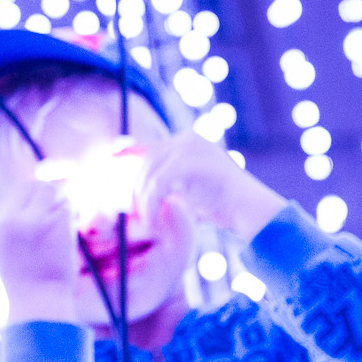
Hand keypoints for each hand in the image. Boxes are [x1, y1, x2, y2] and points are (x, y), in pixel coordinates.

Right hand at [0, 157, 80, 325]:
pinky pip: (68, 207)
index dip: (35, 197)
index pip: (17, 191)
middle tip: (59, 213)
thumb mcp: (7, 249)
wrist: (38, 305)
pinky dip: (72, 219)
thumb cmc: (27, 281)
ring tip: (60, 232)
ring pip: (53, 192)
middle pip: (35, 185)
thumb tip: (33, 197)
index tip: (46, 210)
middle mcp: (9, 218)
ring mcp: (31, 219)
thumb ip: (15, 222)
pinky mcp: (54, 222)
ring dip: (62, 207)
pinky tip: (67, 238)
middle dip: (51, 195)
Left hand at [138, 134, 287, 241]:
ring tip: (147, 223)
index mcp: (188, 141)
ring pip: (151, 173)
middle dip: (136, 189)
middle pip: (147, 161)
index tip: (110, 161)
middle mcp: (188, 139)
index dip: (126, 152)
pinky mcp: (194, 162)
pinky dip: (152, 204)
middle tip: (132, 215)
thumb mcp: (189, 190)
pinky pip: (159, 183)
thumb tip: (142, 189)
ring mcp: (193, 147)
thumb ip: (169, 184)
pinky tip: (153, 221)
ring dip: (143, 201)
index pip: (149, 145)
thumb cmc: (222, 205)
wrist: (251, 210)